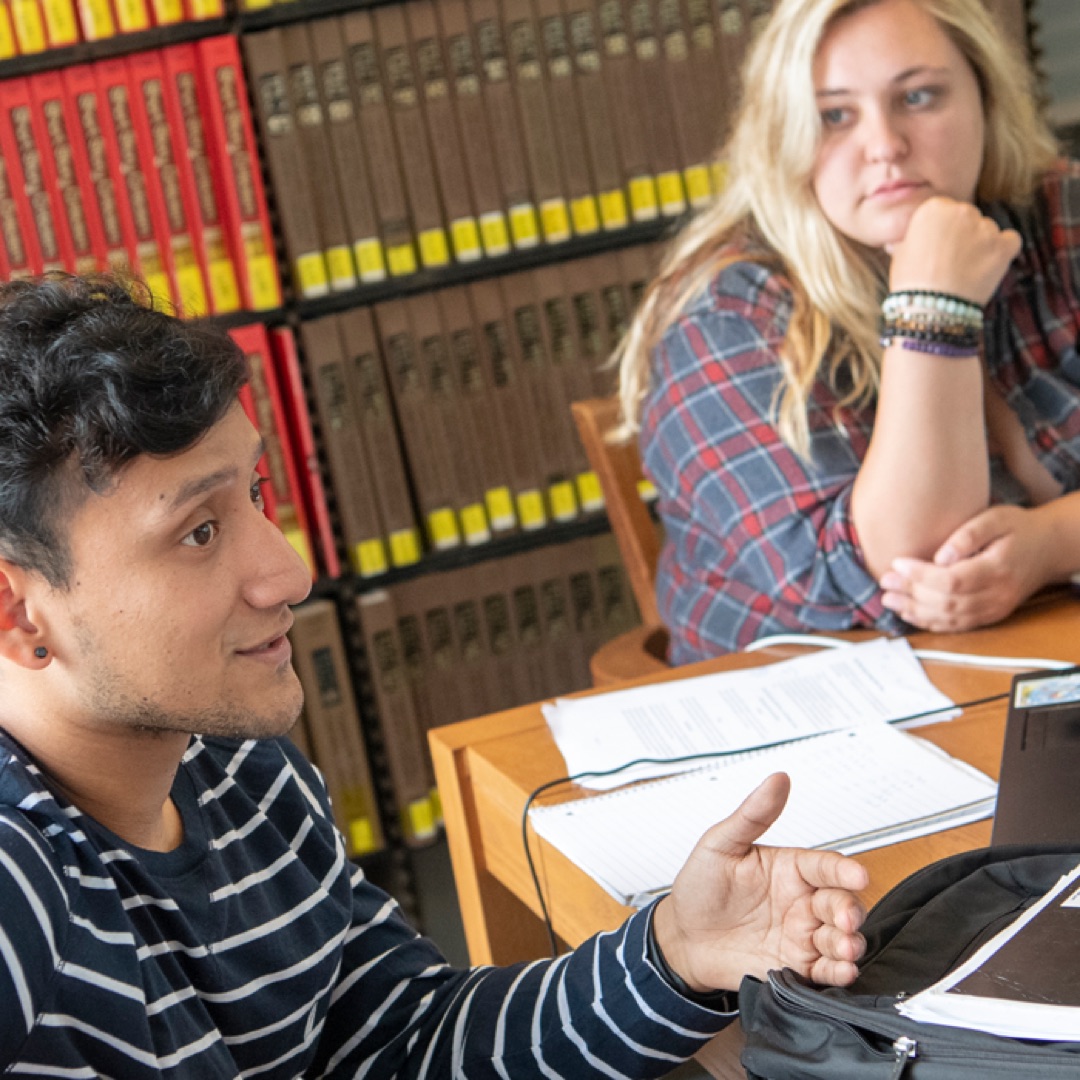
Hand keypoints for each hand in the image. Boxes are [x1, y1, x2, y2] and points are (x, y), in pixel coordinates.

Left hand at [652, 773, 867, 993]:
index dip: (844, 870)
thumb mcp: (720, 844)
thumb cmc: (699, 887)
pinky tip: (842, 971)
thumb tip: (777, 779)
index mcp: (789, 868)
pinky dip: (840, 973)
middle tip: (845, 921)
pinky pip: (826, 971)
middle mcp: (801, 900)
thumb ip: (752, 814)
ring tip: (845, 948)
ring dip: (850, 943)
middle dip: (850, 911)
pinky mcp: (796, 966)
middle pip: (841, 902)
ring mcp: (801, 934)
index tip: (858, 875)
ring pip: (840, 937)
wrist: (681, 938)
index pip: (826, 865)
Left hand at [879, 504, 1053, 630]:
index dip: (920, 575)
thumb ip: (967, 535)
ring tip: (888, 599)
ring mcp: (994, 609)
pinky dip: (930, 622)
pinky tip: (908, 613)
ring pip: (949, 618)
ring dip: (915, 611)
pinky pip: (956, 625)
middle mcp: (997, 595)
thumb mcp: (995, 518)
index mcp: (998, 569)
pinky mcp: (989, 615)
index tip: (897, 563)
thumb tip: (940, 556)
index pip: (952, 580)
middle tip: (885, 581)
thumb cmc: (1017, 528)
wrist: (1045, 547)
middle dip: (911, 593)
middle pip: (947, 602)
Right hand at [888, 196, 1019, 304]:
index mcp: (934, 208)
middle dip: (962, 235)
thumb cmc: (911, 283)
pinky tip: (988, 266)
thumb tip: (923, 236)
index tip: (937, 246)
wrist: (930, 309)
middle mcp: (962, 211)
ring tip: (966, 270)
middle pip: (968, 217)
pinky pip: (1010, 241)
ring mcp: (985, 228)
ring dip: (980, 245)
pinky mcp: (1003, 246)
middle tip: (952, 261)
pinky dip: (1003, 251)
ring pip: (988, 230)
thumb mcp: (902, 252)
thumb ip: (917, 235)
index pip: (944, 209)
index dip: (941, 230)